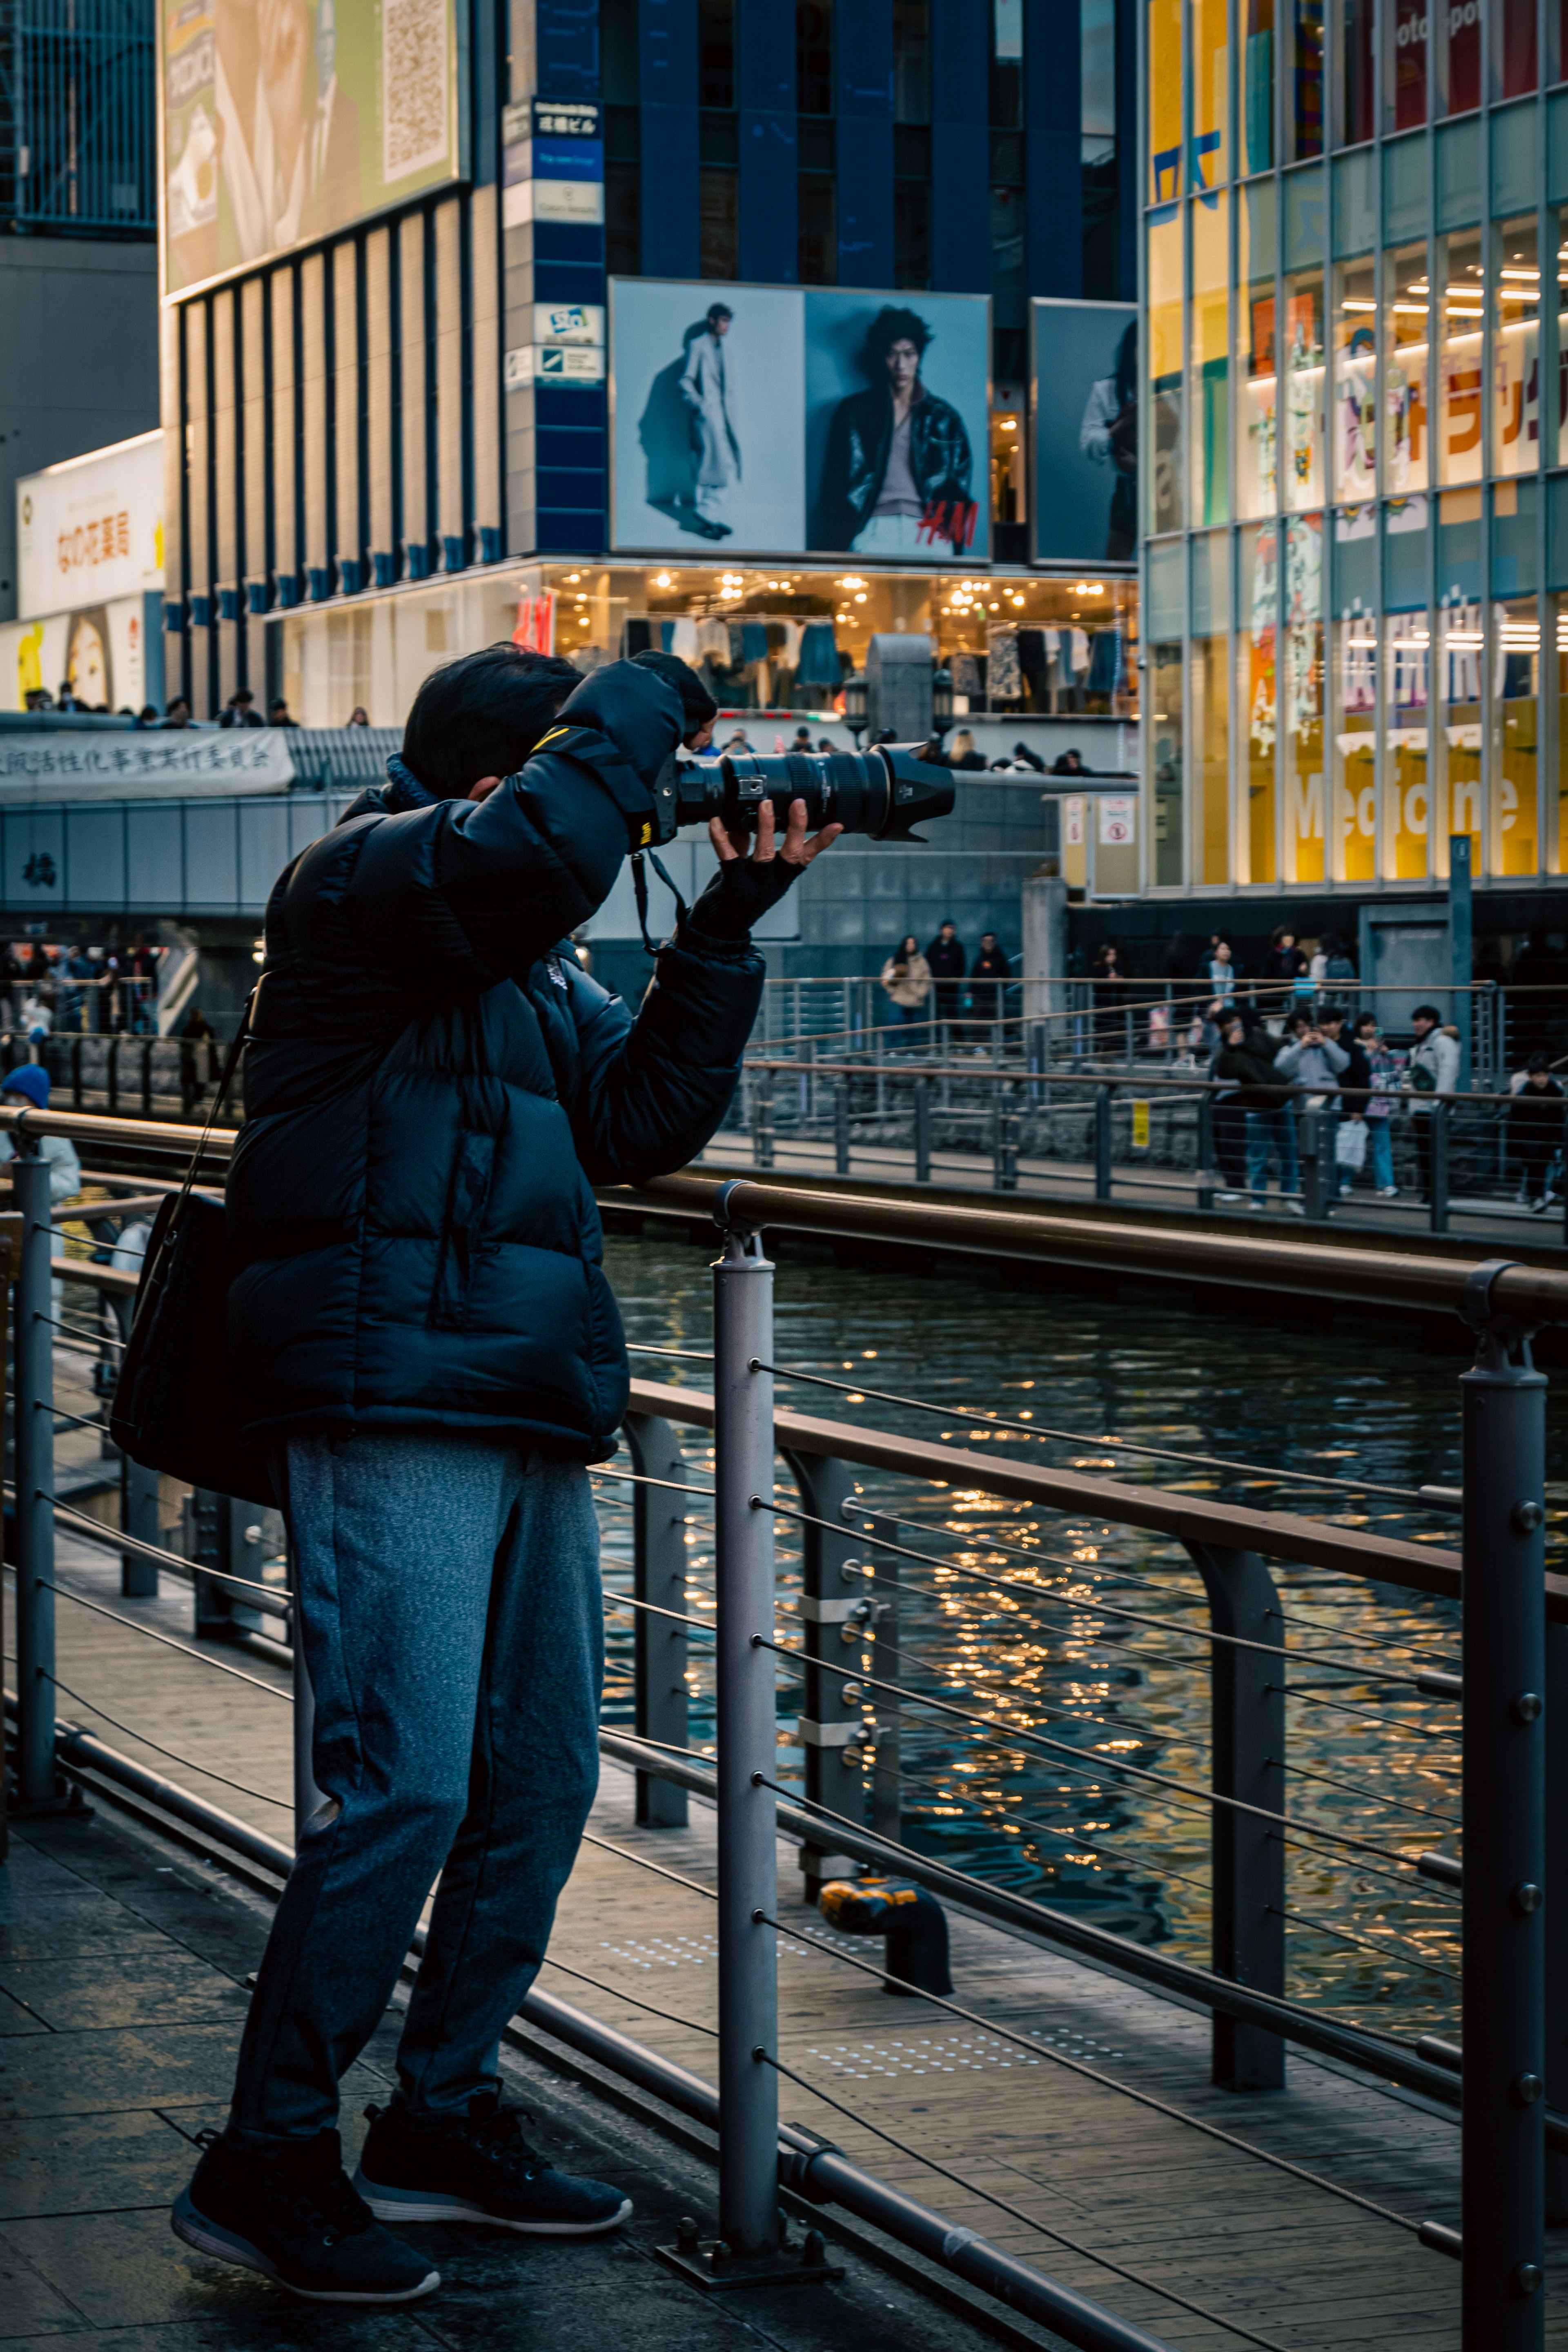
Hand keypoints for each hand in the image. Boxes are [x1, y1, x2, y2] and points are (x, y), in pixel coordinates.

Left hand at [688, 799, 841, 944]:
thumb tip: (742, 818)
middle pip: (792, 853)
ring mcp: (755, 885)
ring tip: (765, 805)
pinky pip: (729, 859)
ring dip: (766, 828)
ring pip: (766, 854)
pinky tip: (716, 822)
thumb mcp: (746, 871)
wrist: (718, 931)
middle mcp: (773, 881)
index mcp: (781, 876)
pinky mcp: (734, 887)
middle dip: (797, 827)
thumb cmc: (734, 899)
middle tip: (798, 803)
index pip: (806, 857)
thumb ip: (745, 845)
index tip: (837, 824)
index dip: (822, 841)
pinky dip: (722, 839)